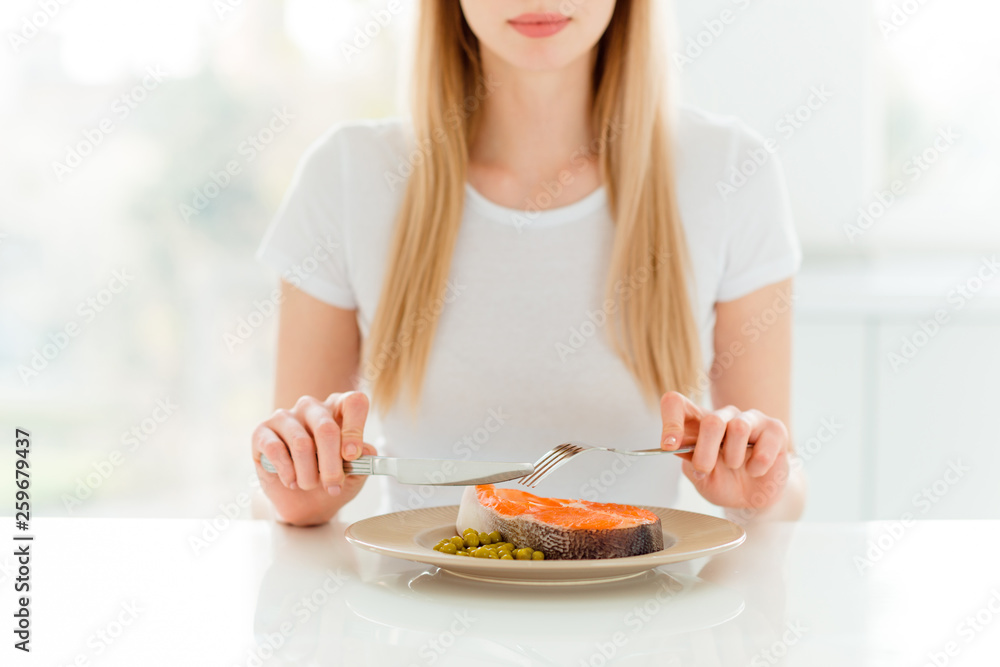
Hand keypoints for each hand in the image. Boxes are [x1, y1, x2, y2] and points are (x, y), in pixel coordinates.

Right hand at [252, 392, 375, 504]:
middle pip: (326, 428)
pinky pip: (275, 449)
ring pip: (301, 443)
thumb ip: (364, 461)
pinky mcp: (262, 432)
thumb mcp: (355, 474)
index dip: (355, 428)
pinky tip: (292, 482)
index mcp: (339, 409)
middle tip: (334, 485)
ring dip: (309, 474)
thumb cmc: (331, 480)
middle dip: (332, 464)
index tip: (353, 456)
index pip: (354, 402)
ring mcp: (285, 417)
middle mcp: (312, 407)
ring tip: (310, 485)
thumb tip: (367, 451)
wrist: (304, 502)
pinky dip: (287, 472)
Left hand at [659, 391, 789, 510]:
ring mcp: (750, 419)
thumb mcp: (700, 477)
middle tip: (705, 469)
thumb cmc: (724, 482)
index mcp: (697, 422)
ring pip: (738, 427)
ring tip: (735, 467)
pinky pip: (763, 447)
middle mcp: (723, 415)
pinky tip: (755, 471)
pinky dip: (756, 467)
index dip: (670, 421)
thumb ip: (689, 462)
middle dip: (705, 451)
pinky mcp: (775, 429)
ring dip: (733, 457)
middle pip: (711, 420)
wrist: (753, 499)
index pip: (675, 403)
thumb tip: (677, 446)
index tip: (669, 444)